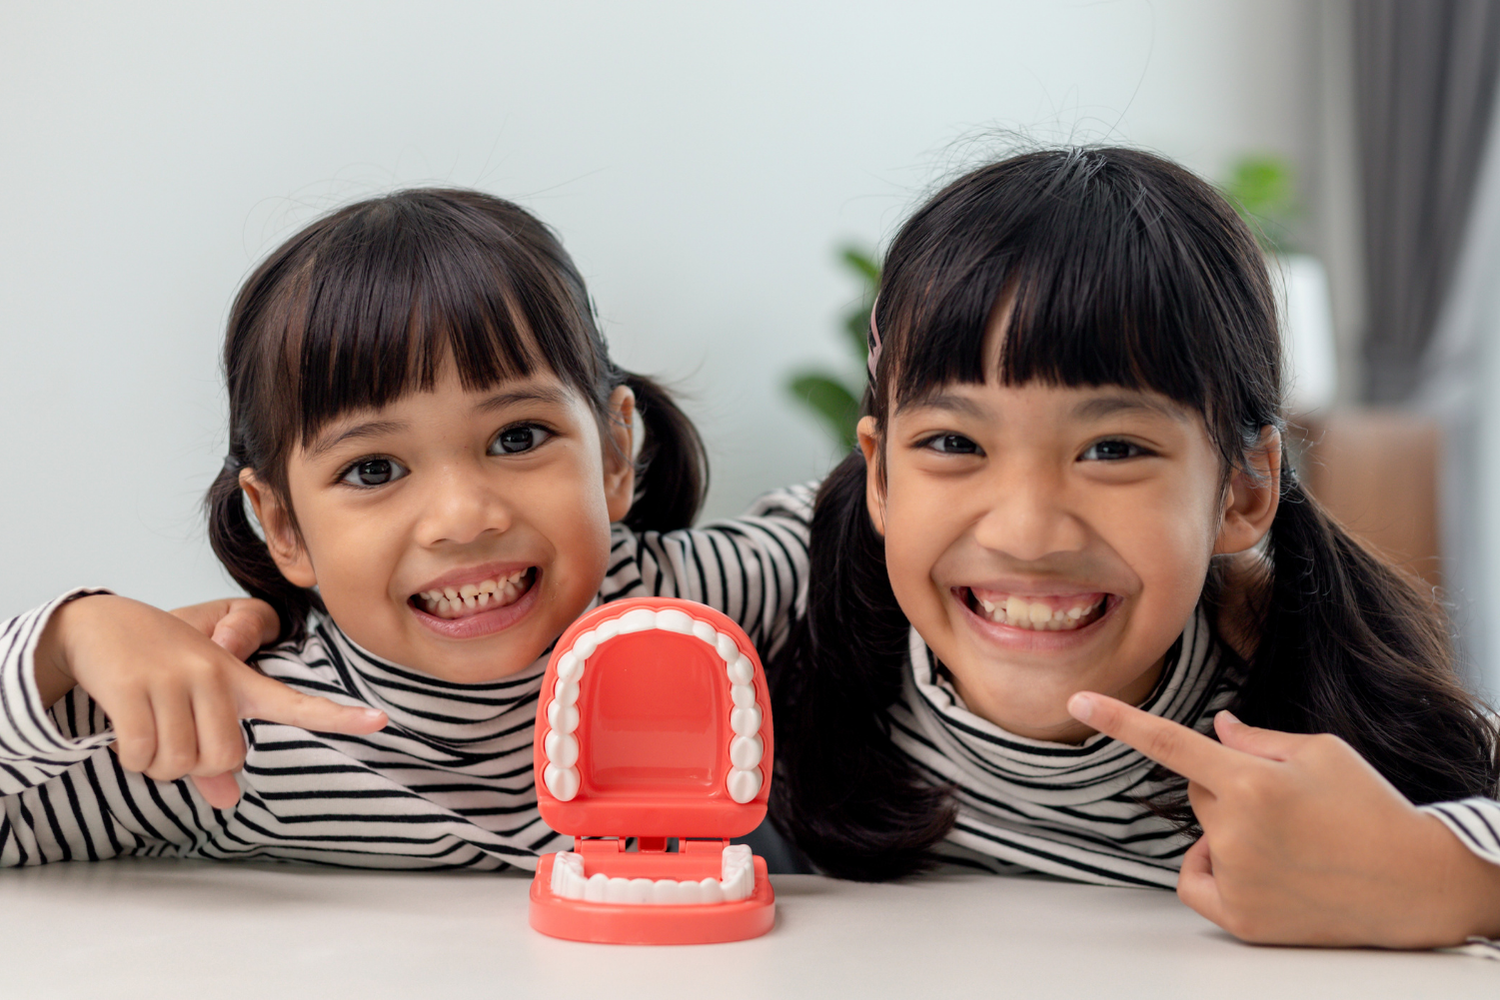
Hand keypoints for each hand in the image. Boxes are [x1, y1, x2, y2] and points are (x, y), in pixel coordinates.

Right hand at [34, 595, 385, 809]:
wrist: (98, 623)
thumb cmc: (157, 669)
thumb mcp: (193, 704)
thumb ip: (212, 754)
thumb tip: (229, 800)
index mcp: (239, 681)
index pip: (296, 703)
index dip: (339, 718)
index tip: (381, 721)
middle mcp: (215, 676)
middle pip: (223, 760)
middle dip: (192, 768)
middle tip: (171, 738)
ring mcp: (175, 678)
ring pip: (179, 764)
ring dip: (156, 764)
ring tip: (146, 728)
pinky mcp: (133, 686)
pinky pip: (141, 754)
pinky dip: (131, 758)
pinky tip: (124, 731)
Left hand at [1068, 691, 1499, 946]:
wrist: (1415, 884)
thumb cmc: (1370, 808)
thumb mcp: (1323, 752)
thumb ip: (1258, 738)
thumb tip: (1216, 728)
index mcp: (1252, 781)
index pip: (1169, 742)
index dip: (1118, 720)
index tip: (1076, 700)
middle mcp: (1235, 831)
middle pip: (1197, 790)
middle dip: (1228, 786)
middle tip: (1283, 801)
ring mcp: (1236, 878)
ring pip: (1203, 833)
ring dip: (1228, 829)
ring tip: (1289, 840)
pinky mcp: (1241, 919)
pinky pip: (1196, 879)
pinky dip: (1214, 868)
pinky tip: (1260, 869)